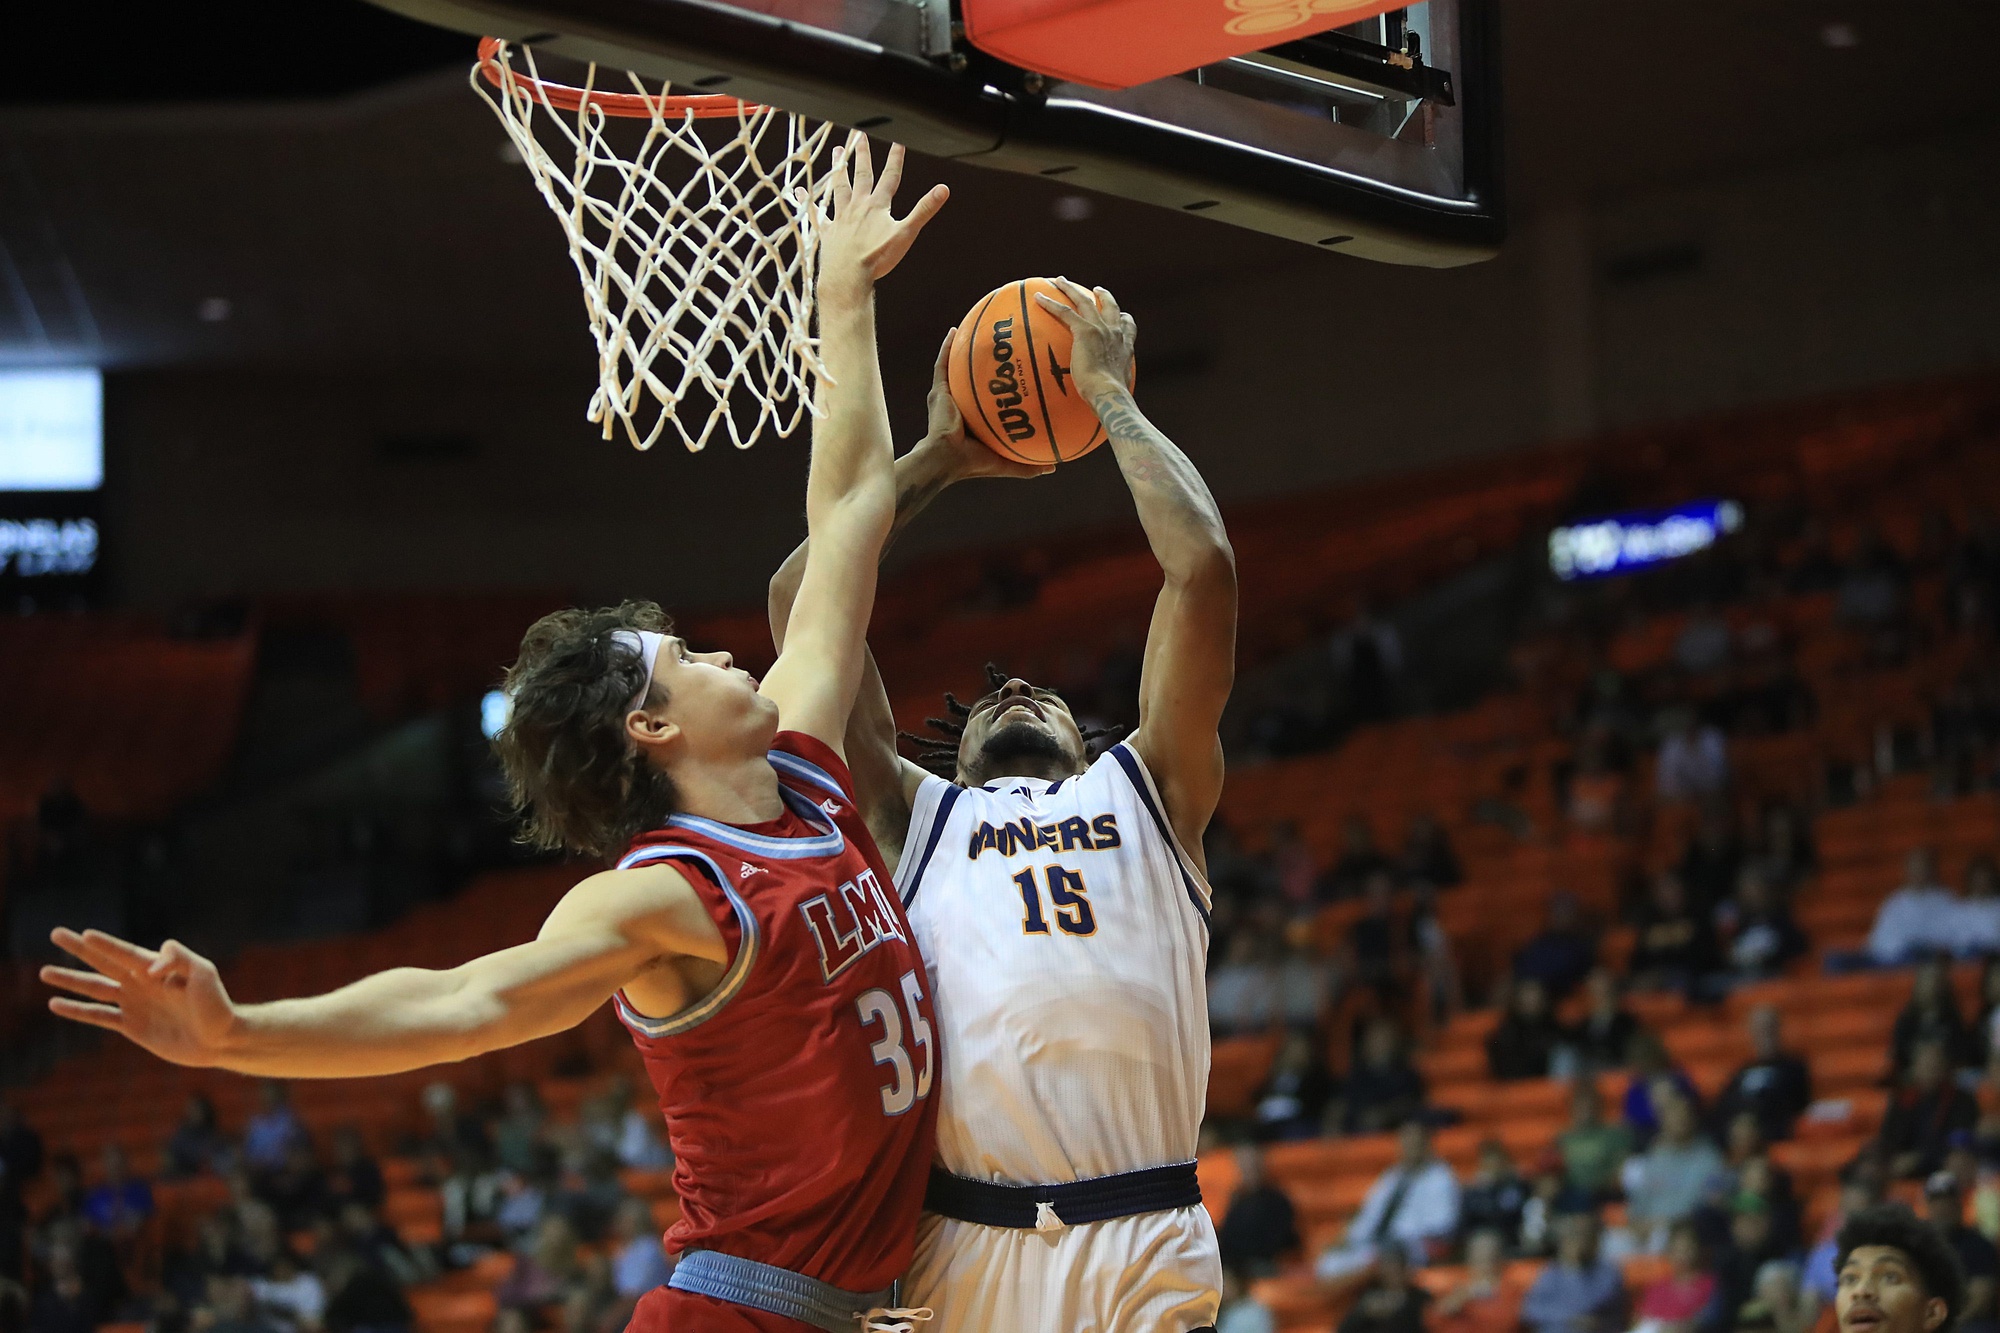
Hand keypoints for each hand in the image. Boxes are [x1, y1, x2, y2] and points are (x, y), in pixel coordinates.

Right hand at [42, 928, 238, 1066]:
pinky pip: (98, 1016)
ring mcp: (134, 1004)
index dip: (105, 944)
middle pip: (103, 962)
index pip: (124, 952)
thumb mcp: (204, 973)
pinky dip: (77, 1010)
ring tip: (44, 971)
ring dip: (70, 980)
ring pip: (94, 988)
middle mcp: (141, 982)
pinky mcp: (131, 1026)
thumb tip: (150, 966)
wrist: (220, 1039)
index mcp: (157, 967)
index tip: (85, 934)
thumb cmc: (216, 1003)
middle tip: (56, 933)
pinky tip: (56, 1004)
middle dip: (79, 949)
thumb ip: (179, 959)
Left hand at [816, 133, 948, 306]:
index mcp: (877, 206)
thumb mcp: (906, 233)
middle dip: (863, 155)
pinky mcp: (827, 232)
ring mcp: (840, 218)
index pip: (890, 177)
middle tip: (860, 135)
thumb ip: (924, 210)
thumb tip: (944, 189)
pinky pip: (815, 213)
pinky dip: (807, 202)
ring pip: (839, 187)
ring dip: (840, 169)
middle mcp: (857, 206)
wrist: (848, 276)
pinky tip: (798, 191)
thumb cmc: (877, 258)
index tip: (898, 141)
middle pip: (862, 175)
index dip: (895, 158)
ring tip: (838, 152)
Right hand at [916, 327, 1051, 481]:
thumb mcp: (1007, 462)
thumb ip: (1029, 464)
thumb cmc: (974, 464)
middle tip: (1004, 344)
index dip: (1003, 384)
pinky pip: (943, 363)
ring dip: (965, 347)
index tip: (1020, 371)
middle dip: (988, 361)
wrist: (947, 460)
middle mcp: (961, 403)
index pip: (991, 396)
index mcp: (976, 418)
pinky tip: (954, 330)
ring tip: (978, 328)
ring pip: (957, 365)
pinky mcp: (939, 391)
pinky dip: (948, 347)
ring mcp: (948, 396)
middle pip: (975, 375)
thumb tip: (1055, 467)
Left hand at [1035, 276, 1136, 402]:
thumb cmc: (1111, 400)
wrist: (1109, 394)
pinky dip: (1051, 303)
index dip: (1123, 319)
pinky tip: (1038, 297)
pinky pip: (1064, 312)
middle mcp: (1115, 333)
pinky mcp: (1085, 331)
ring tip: (1060, 281)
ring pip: (1084, 301)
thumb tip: (1103, 403)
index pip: (1127, 327)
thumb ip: (1110, 390)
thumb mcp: (1115, 392)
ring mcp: (1101, 329)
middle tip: (1095, 290)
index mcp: (1125, 347)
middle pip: (1109, 306)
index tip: (1121, 315)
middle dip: (1102, 295)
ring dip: (1071, 289)